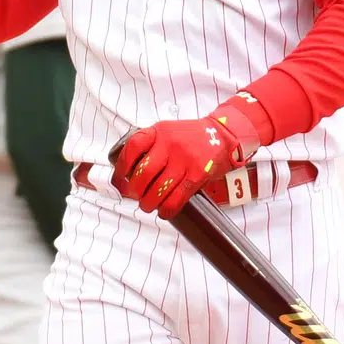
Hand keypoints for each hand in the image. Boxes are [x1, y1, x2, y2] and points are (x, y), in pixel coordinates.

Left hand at [111, 113, 253, 218]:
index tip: (119, 181)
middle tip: (135, 196)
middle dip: (135, 190)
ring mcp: (185, 159)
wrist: (224, 135)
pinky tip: (164, 212)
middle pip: (143, 173)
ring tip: (148, 206)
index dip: (121, 168)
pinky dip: (167, 209)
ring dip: (149, 203)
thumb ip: (151, 147)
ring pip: (159, 188)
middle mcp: (171, 144)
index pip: (133, 148)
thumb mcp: (168, 132)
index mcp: (159, 131)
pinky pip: (177, 197)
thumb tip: (128, 175)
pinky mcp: (198, 174)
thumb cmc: (192, 137)